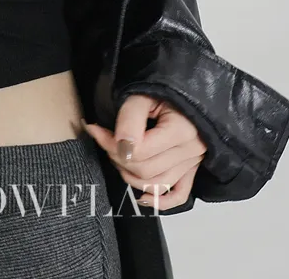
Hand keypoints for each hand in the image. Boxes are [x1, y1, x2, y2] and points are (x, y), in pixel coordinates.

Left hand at [82, 94, 206, 210]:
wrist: (186, 87)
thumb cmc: (163, 88)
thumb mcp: (143, 96)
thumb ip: (130, 120)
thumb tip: (121, 148)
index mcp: (182, 131)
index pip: (140, 152)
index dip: (112, 144)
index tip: (95, 128)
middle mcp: (191, 151)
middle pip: (145, 170)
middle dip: (117, 157)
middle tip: (103, 138)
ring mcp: (193, 162)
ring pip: (155, 184)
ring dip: (129, 175)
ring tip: (116, 154)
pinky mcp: (192, 168)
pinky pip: (179, 194)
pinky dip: (160, 201)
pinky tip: (142, 198)